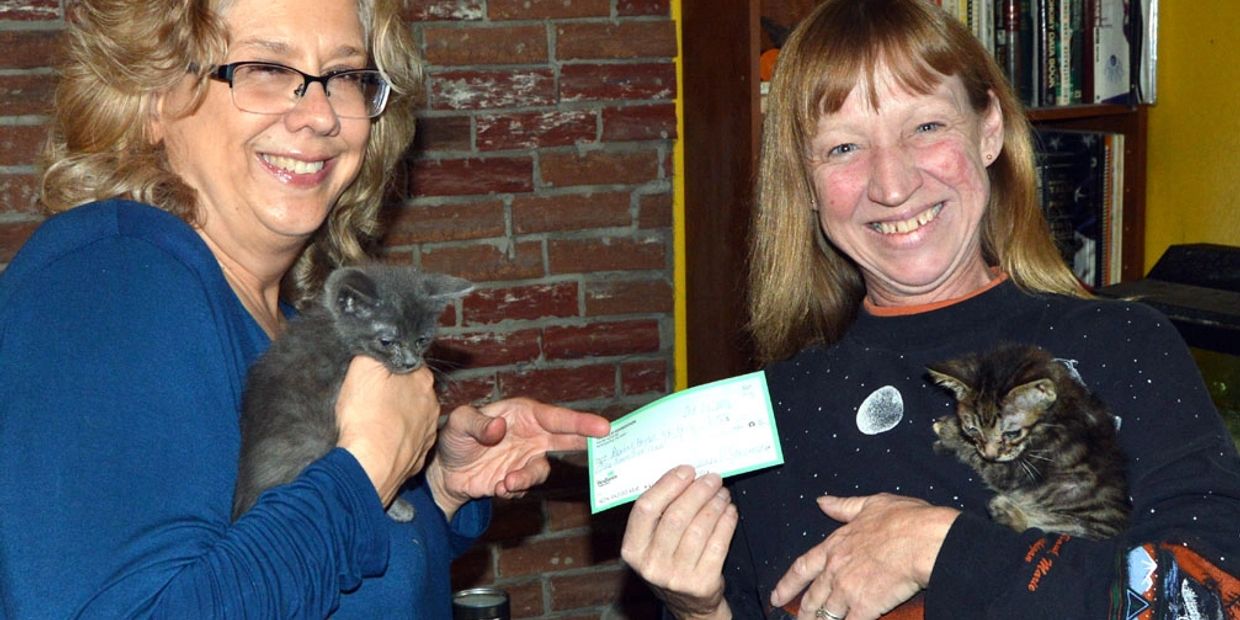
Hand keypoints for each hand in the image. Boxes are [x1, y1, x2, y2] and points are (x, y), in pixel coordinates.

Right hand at [335, 358, 439, 506]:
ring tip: (370, 424)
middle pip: (410, 391)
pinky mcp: (416, 459)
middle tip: (368, 400)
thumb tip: (382, 344)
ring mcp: (426, 434)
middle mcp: (431, 405)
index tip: (373, 375)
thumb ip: (377, 351)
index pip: (407, 363)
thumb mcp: (364, 366)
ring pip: (409, 419)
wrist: (369, 466)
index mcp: (422, 379)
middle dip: (393, 394)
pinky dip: (392, 443)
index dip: (388, 367)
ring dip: (393, 420)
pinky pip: (403, 445)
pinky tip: (376, 444)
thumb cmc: (366, 416)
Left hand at [425, 397, 609, 519]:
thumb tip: (499, 429)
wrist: (446, 472)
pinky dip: (514, 489)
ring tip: (506, 483)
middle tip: (606, 440)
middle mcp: (531, 435)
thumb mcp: (459, 423)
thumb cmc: (455, 438)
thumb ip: (477, 423)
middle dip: (586, 439)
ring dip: (527, 478)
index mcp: (522, 414)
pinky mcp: (520, 479)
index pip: (555, 417)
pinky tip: (497, 487)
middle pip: (566, 437)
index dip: (580, 422)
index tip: (603, 427)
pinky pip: (526, 487)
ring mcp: (527, 458)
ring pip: (542, 470)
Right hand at [621, 466, 736, 619]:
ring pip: (699, 528)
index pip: (646, 508)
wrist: (688, 604)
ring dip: (714, 504)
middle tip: (712, 478)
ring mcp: (676, 577)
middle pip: (676, 516)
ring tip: (722, 492)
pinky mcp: (702, 583)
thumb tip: (683, 476)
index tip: (687, 470)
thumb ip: (659, 514)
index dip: (668, 485)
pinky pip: (718, 544)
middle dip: (698, 491)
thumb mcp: (651, 544)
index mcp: (632, 550)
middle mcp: (651, 565)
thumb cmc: (669, 562)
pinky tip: (729, 511)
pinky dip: (727, 522)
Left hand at [771, 494, 958, 619]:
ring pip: (826, 614)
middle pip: (812, 597)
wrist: (925, 540)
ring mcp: (848, 590)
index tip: (776, 596)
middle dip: (803, 613)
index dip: (788, 584)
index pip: (803, 567)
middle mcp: (836, 569)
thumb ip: (843, 506)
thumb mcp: (870, 504)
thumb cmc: (904, 520)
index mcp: (835, 545)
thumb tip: (822, 502)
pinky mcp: (865, 607)